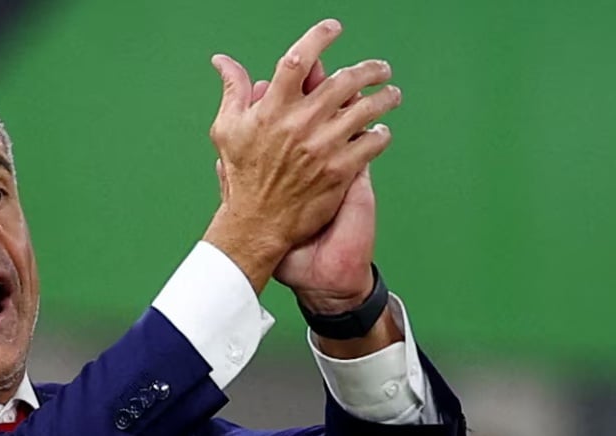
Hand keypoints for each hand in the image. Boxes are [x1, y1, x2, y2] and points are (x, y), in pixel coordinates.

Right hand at [204, 19, 399, 293]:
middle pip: (344, 81)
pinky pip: (371, 144)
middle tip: (380, 69)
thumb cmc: (242, 177)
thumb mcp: (227, 130)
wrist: (257, 225)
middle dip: (369, 69)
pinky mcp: (340, 171)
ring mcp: (322, 148)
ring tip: (391, 96)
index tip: (333, 29)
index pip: (298, 61)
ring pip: (366, 110)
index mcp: (272, 109)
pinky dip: (380, 134)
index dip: (318, 38)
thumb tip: (223, 61)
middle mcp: (299, 124)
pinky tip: (381, 132)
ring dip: (384, 98)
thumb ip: (233, 91)